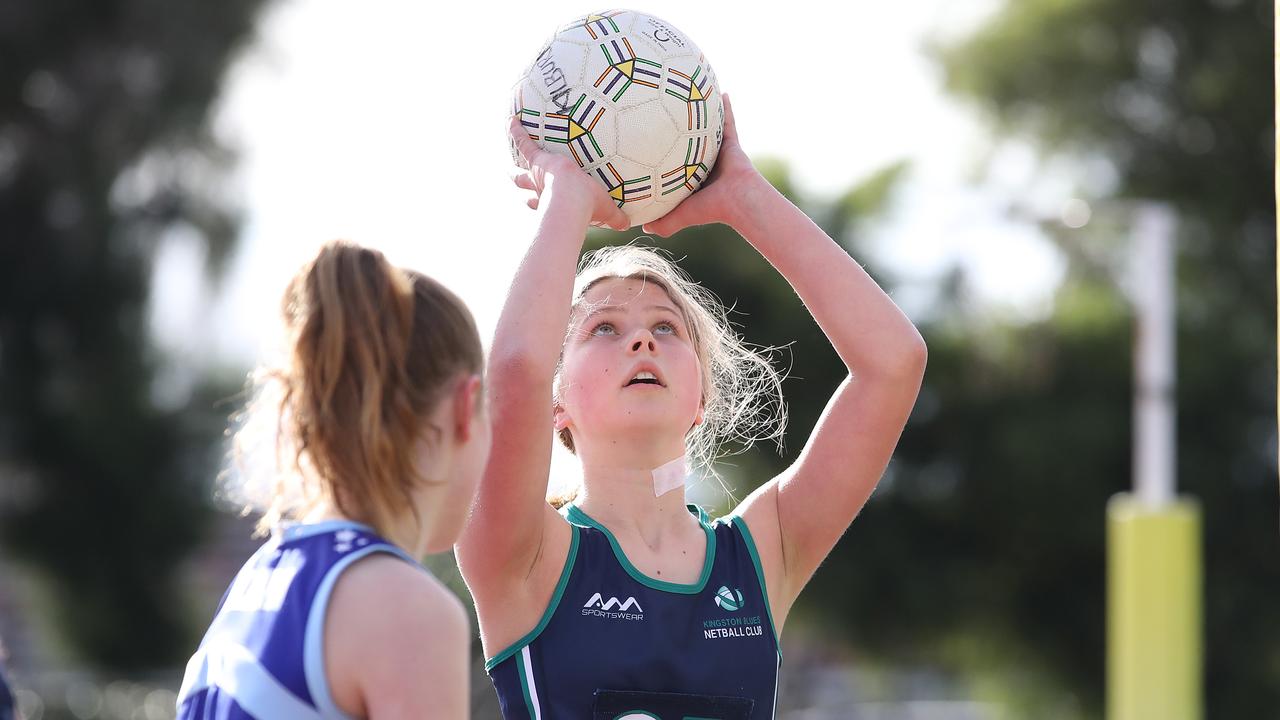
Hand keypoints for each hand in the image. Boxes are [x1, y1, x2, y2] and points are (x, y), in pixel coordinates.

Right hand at [508, 114, 629, 230]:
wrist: (573, 199)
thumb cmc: (588, 209)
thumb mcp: (605, 212)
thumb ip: (615, 218)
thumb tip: (627, 225)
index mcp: (552, 203)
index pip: (540, 204)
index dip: (536, 203)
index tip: (531, 201)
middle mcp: (541, 191)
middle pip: (525, 185)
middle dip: (520, 181)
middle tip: (513, 175)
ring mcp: (538, 175)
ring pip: (520, 169)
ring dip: (514, 161)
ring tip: (511, 150)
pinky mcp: (538, 160)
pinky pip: (524, 143)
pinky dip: (517, 132)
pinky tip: (512, 119)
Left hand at [642, 93, 760, 236]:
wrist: (739, 202)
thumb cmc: (711, 209)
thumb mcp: (680, 216)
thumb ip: (662, 222)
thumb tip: (638, 226)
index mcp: (694, 179)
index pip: (676, 164)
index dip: (666, 155)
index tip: (649, 142)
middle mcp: (705, 164)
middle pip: (689, 143)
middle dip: (680, 130)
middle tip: (665, 112)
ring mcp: (719, 153)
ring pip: (707, 131)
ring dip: (702, 116)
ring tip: (692, 96)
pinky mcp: (731, 144)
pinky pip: (727, 122)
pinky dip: (725, 108)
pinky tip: (719, 92)